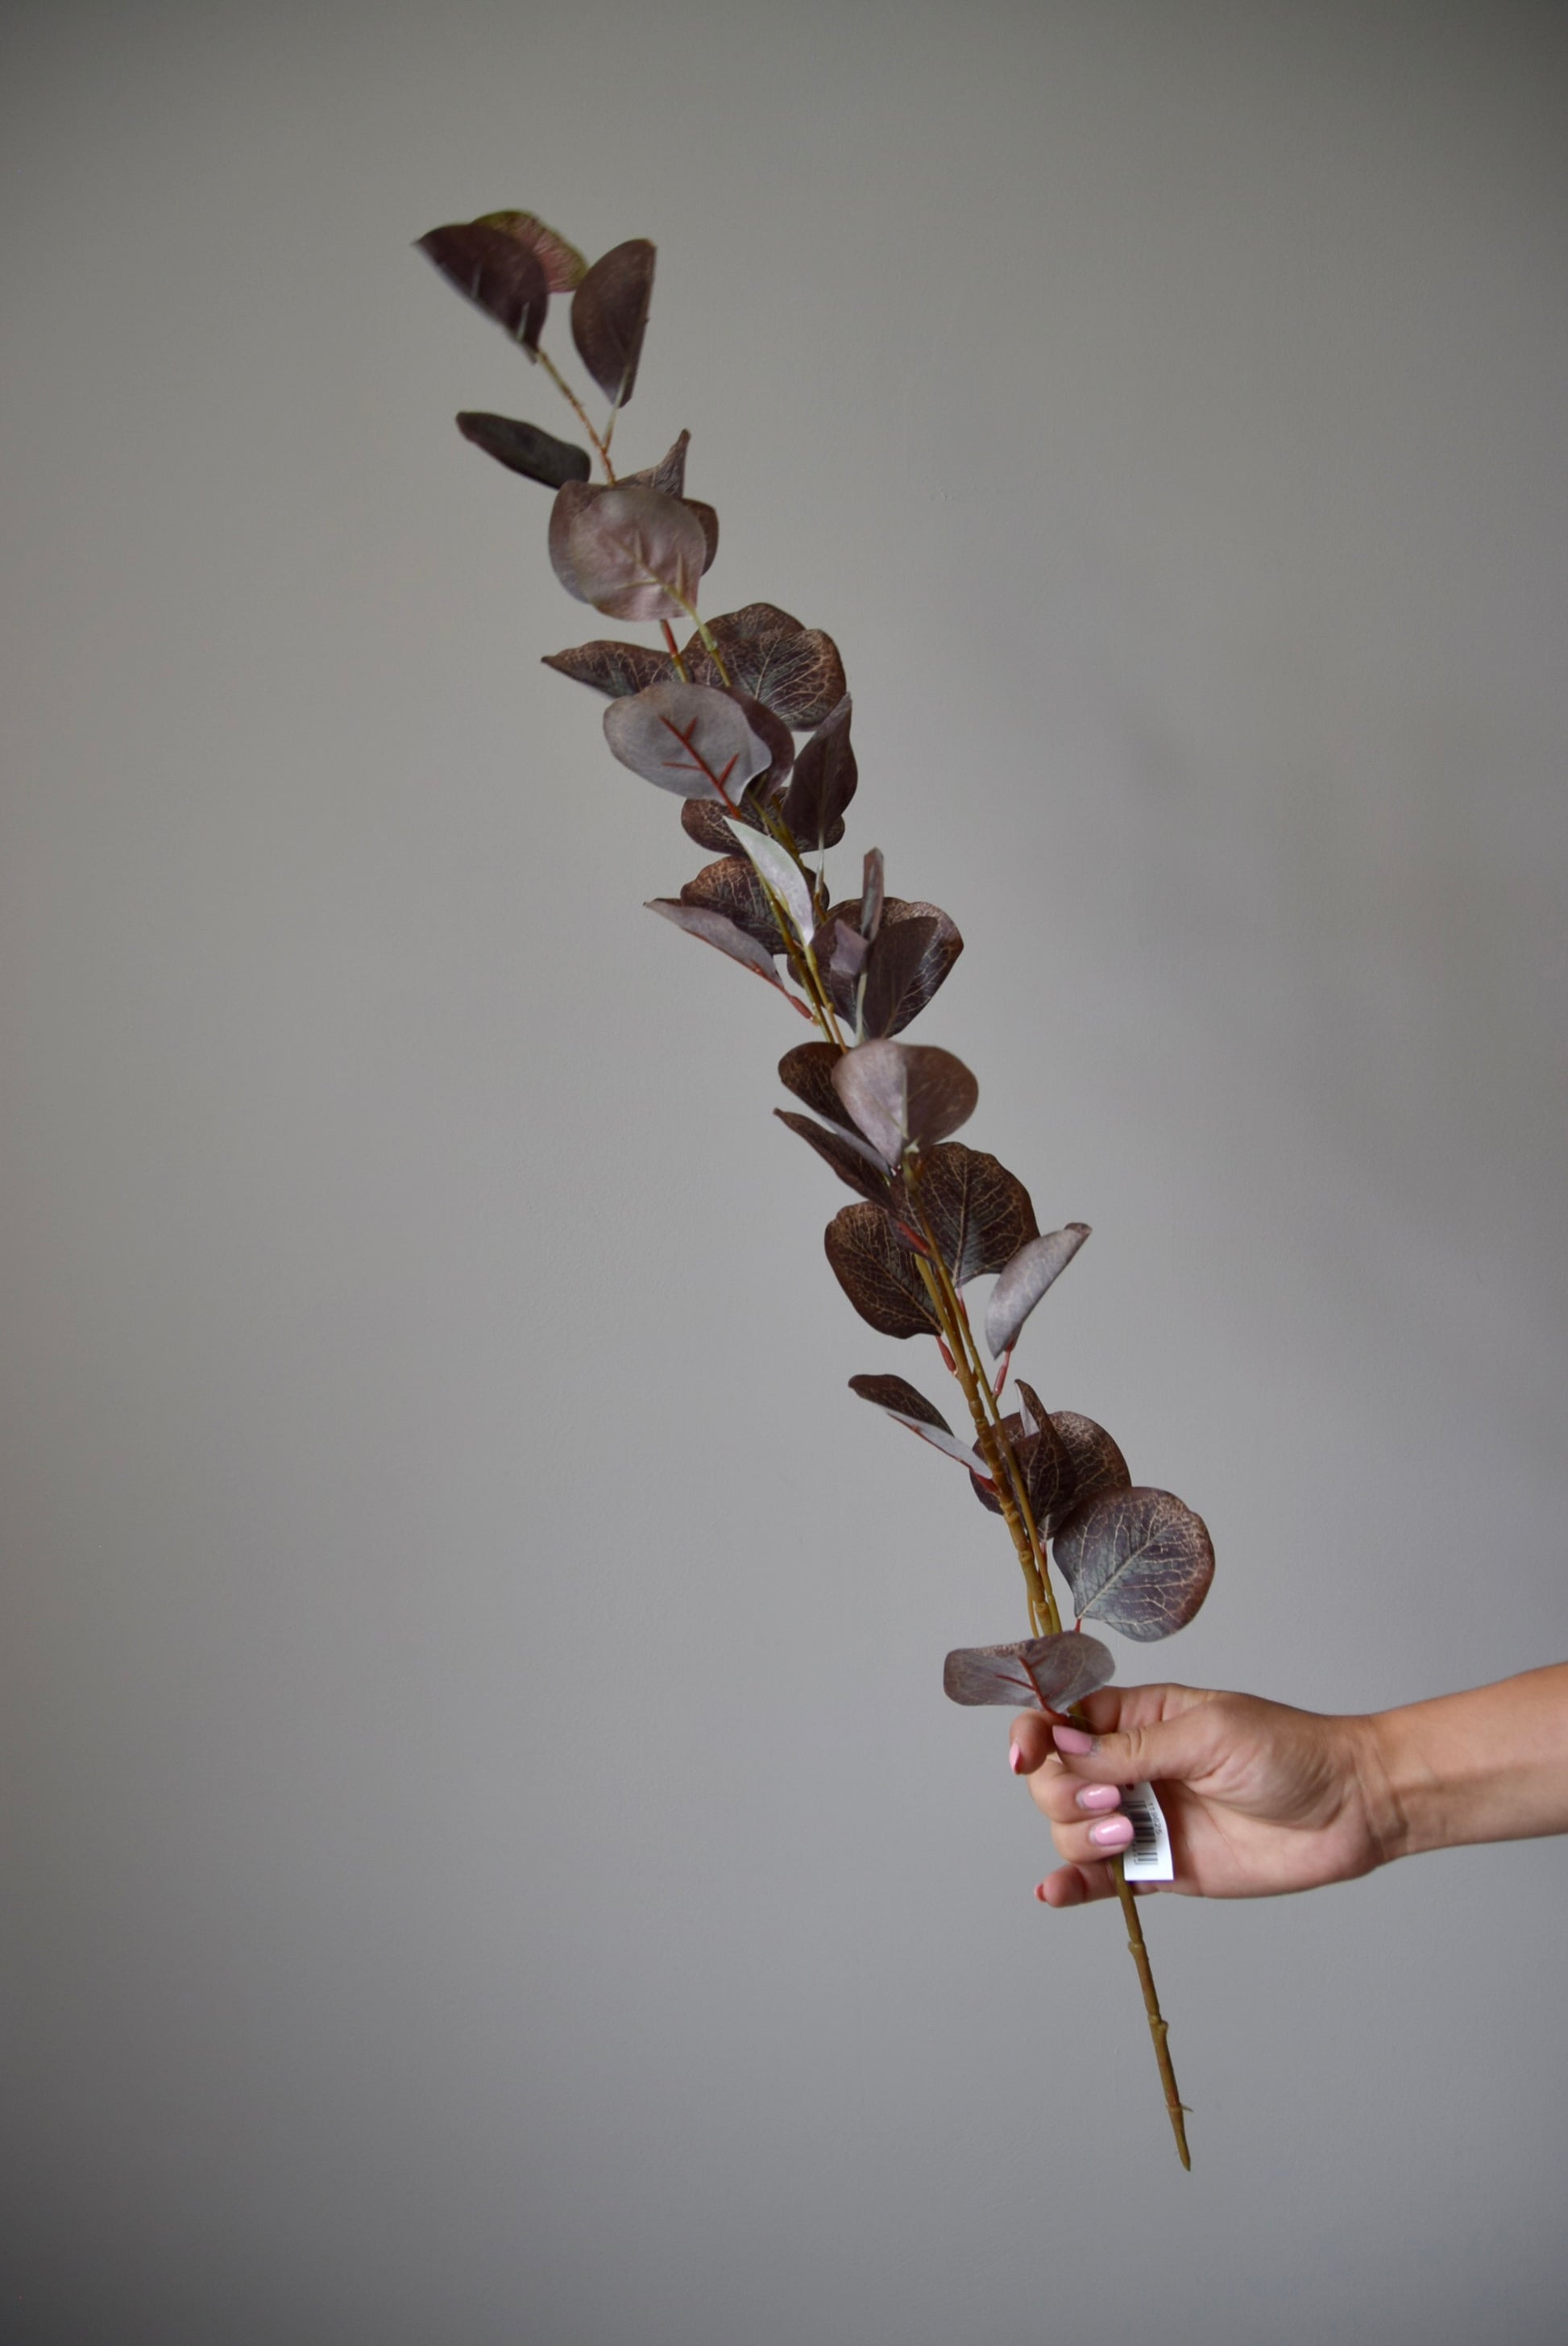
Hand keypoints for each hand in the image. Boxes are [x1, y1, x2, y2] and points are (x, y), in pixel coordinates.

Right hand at [1010, 1683, 1389, 1906]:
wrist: (1348, 1808)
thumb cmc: (1289, 1751)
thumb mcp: (1208, 1733)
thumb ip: (1134, 1747)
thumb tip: (1062, 1745)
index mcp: (1138, 1719)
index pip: (1061, 1721)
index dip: (1034, 1734)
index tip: (1027, 1755)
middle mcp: (1132, 1768)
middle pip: (1056, 1781)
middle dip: (1066, 1794)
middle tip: (1117, 1801)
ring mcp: (1145, 1820)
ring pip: (1071, 1831)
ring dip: (1081, 1837)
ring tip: (1131, 1835)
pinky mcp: (1162, 1869)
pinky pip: (1101, 1881)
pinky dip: (1070, 1886)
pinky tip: (1053, 1891)